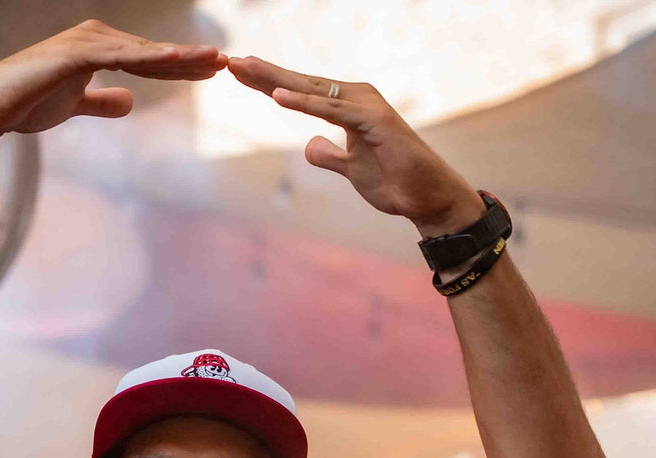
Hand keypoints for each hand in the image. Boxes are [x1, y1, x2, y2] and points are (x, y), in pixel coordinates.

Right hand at [0, 21, 226, 150]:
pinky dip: (146, 57)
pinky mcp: (74, 55)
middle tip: (227, 62)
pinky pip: (118, 56)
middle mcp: (96, 39)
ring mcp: (85, 44)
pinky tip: (172, 60)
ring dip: (177, 56)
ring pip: (141, 51)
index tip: (213, 72)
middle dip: (189, 59)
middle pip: (152, 52)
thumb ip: (101, 102)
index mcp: (99, 50)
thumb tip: (129, 102)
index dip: (181, 67)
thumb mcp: (74, 105)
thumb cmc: (26, 104)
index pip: (148, 61)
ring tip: (211, 60)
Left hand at [226, 56, 485, 235]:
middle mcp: (355, 98)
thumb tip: (308, 145)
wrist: (425, 198)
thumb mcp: (348, 168)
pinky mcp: (373, 121)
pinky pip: (332, 110)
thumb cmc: (392, 180)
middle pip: (300, 83)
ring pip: (311, 89)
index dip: (267, 82)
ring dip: (275, 79)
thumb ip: (328, 155)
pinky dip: (305, 102)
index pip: (299, 91)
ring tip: (243, 68)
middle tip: (230, 60)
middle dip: (264, 73)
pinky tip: (277, 96)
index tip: (236, 73)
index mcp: (347, 106)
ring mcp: (365, 106)